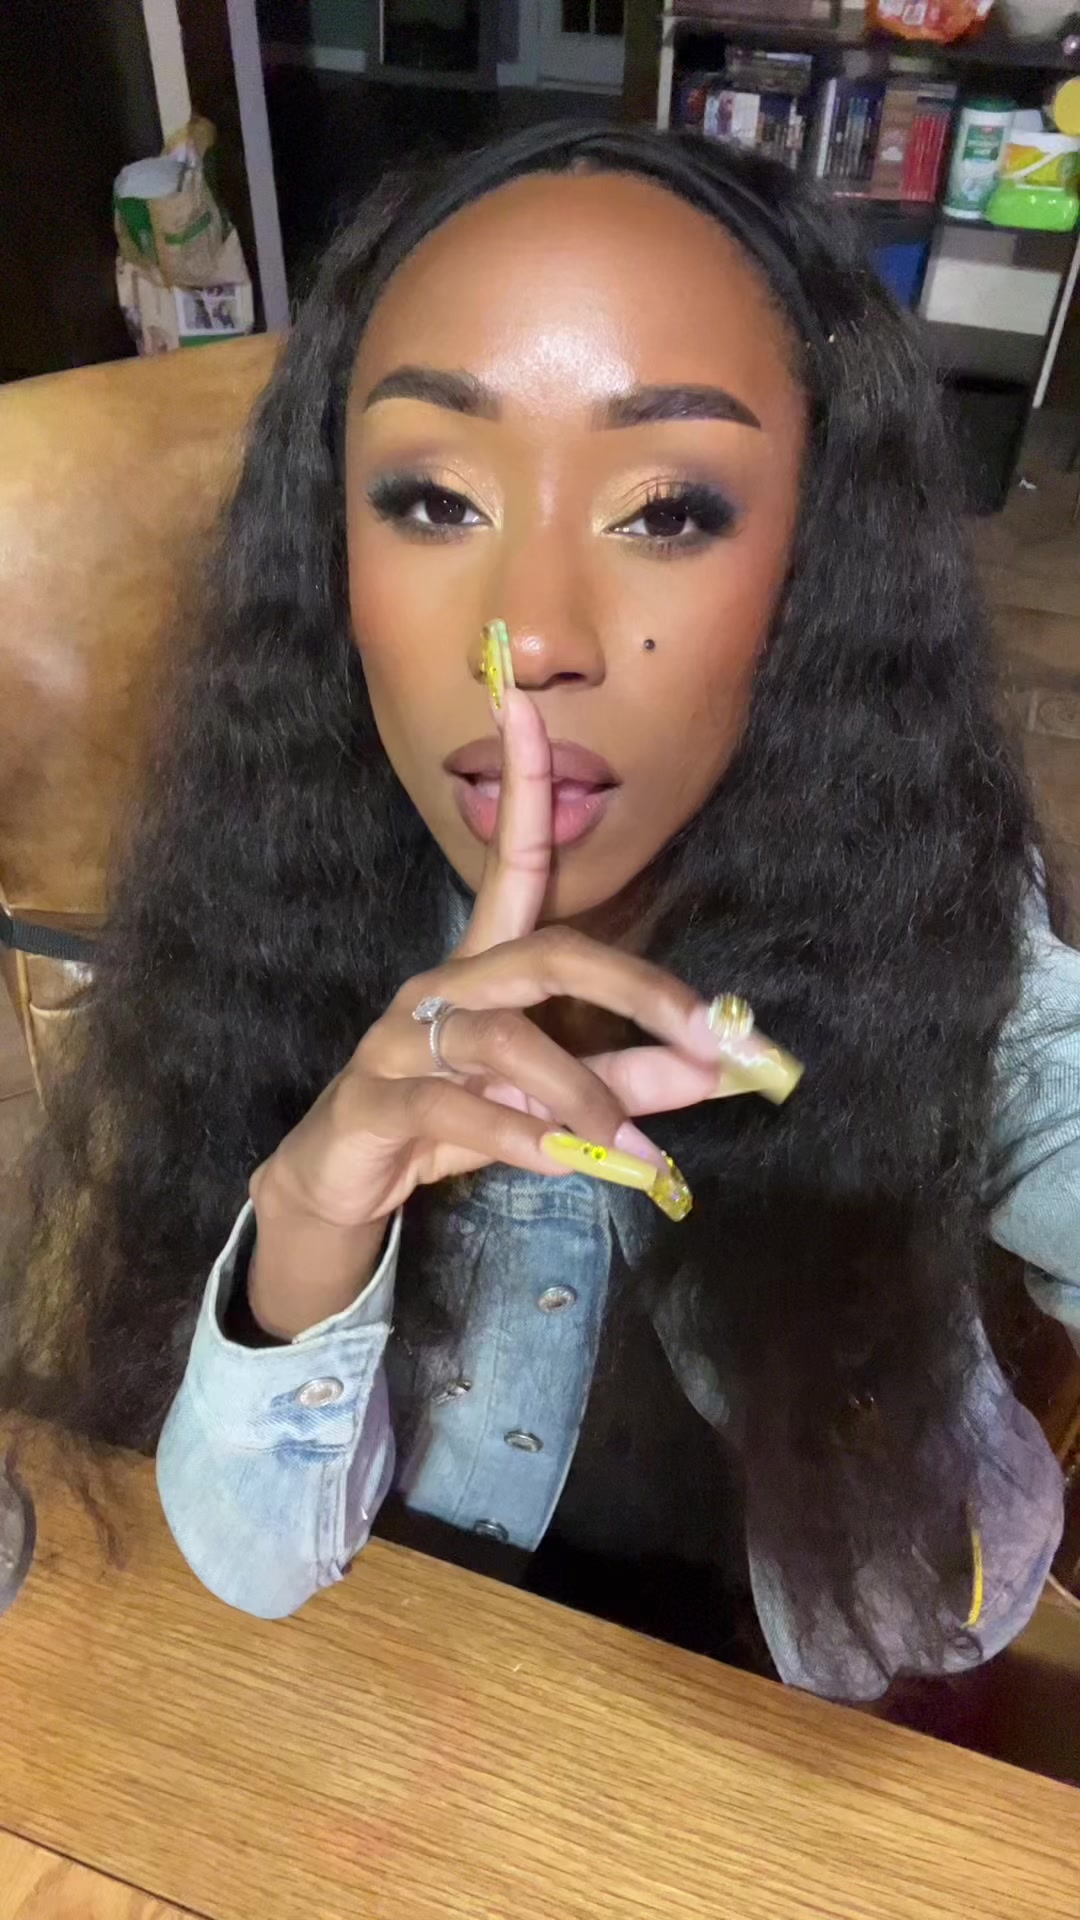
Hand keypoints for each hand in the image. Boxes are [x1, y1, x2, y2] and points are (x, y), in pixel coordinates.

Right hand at [248, 688, 786, 1335]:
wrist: (345, 1179)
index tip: (524, 700)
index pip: (511, 860)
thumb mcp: (549, 1097)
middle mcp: (443, 982)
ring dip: (579, 1094)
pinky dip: (518, 1135)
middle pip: (542, 952)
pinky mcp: (376, 1099)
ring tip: (629, 1150)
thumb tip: (721, 1065)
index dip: (520, 783)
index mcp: (485, 964)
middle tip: (709, 1040)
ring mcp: (402, 1037)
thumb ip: (629, 1078)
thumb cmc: (454, 1116)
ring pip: (501, 1040)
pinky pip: (453, 1108)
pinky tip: (563, 1161)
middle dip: (633, 990)